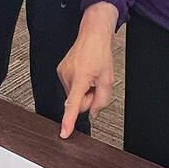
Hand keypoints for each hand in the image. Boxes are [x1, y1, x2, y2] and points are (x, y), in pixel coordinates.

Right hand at [55, 3, 118, 138]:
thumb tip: (93, 113)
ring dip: (83, 90)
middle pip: (77, 103)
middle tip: (95, 85)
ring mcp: (62, 73)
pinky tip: (84, 73)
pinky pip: (70, 87)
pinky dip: (78, 84)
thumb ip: (102, 100)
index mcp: (80, 78)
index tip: (64, 132)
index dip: (68, 121)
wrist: (92, 34)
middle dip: (87, 98)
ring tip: (90, 76)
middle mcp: (67, 76)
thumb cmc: (100, 53)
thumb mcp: (108, 79)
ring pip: (74, 95)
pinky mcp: (60, 71)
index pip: (73, 105)